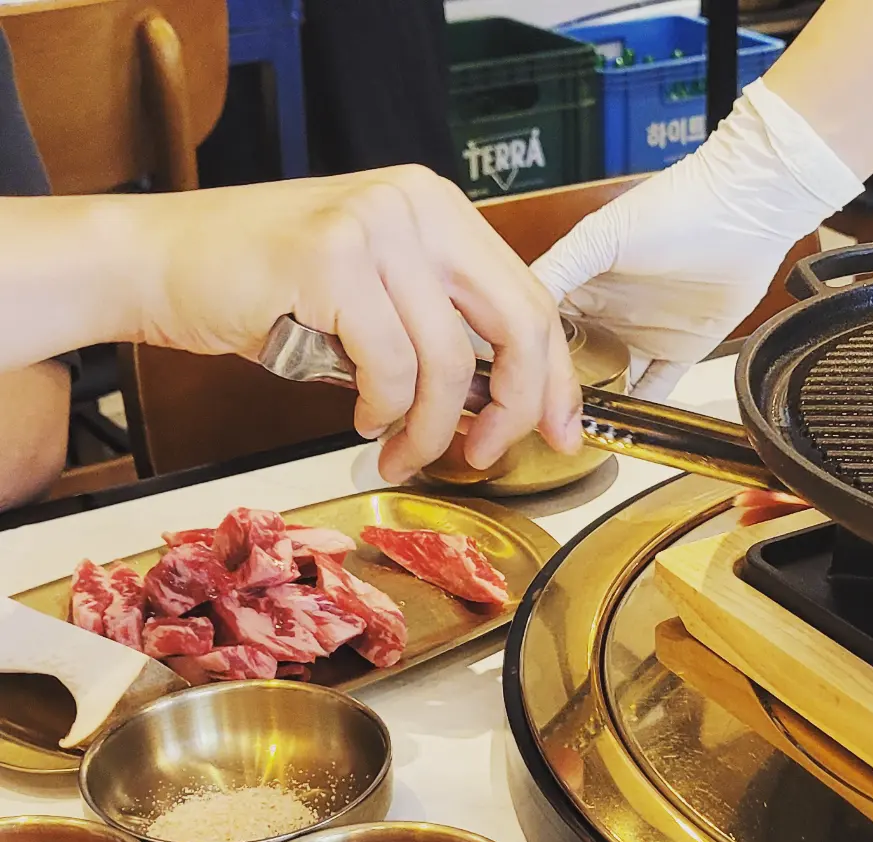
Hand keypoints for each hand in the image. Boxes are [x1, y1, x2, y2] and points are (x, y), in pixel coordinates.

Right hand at [136, 167, 581, 482]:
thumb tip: (509, 405)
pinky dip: (380, 411)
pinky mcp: (330, 260)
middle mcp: (417, 205)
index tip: (562, 432)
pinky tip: (360, 415)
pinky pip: (388, 368)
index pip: (531, 301)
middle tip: (485, 455)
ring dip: (429, 430)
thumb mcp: (378, 298)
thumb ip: (444, 331)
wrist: (160, 262)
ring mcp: (374, 226)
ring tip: (398, 451)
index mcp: (440, 210)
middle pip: (518, 327)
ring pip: (450, 364)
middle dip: (514, 410)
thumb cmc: (267, 288)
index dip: (556, 380)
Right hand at [531, 81, 860, 399]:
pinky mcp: (681, 351)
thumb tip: (515, 301)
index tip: (511, 382)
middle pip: (575, 361)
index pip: (545, 327)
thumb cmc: (676, 207)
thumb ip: (557, 270)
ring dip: (596, 406)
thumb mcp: (599, 238)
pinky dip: (642, 412)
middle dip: (558, 390)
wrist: (744, 212)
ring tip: (572, 432)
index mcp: (584, 282)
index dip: (528, 354)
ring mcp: (644, 334)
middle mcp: (610, 311)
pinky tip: (623, 429)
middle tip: (537, 420)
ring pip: (612, 381)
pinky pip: (656, 390)